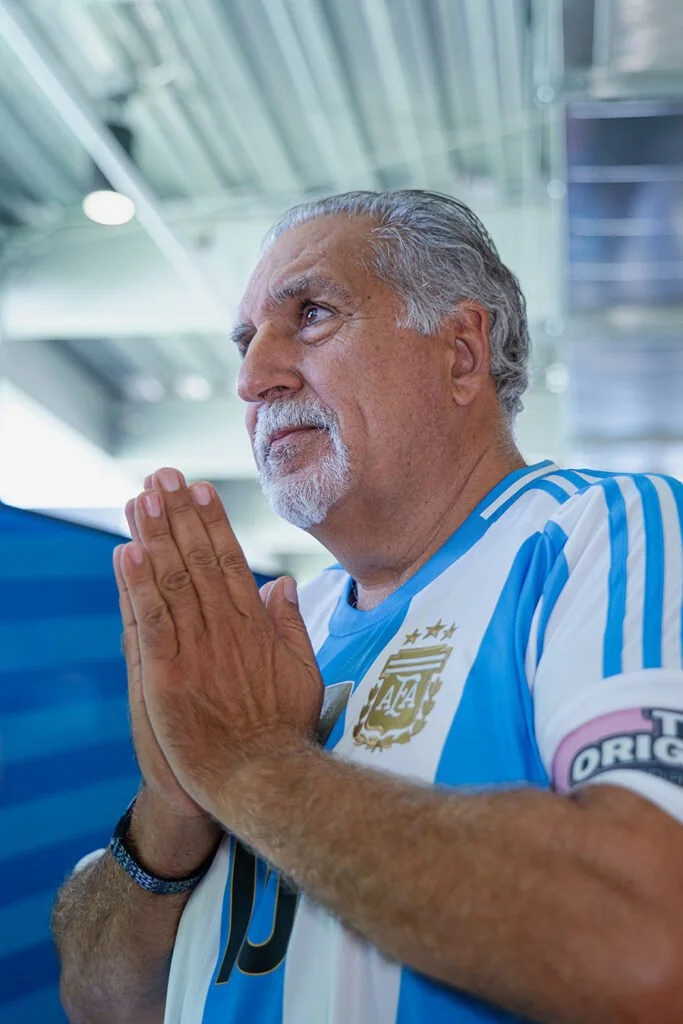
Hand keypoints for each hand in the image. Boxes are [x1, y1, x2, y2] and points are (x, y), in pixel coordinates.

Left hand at [118, 468, 323, 824]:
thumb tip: (279, 583)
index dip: (212, 522)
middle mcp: (225, 628)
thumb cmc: (284, 729)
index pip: (229, 560)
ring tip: (141, 498)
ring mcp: (196, 650)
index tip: (200, 489)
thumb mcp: (303, 670)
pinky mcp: (168, 675)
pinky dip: (138, 585)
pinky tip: (127, 552)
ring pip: (173, 582)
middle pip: (197, 559)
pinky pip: (151, 621)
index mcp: (254, 625)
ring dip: (155, 536)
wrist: (262, 778)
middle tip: (163, 476)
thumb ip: (289, 624)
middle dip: (178, 514)